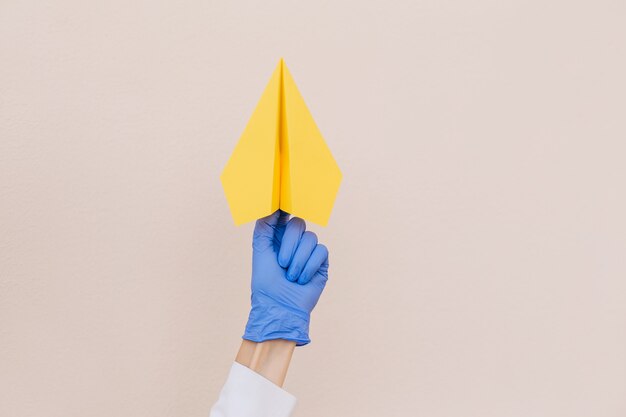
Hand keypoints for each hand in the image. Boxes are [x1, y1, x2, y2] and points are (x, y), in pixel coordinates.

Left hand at [243, 210, 329, 345]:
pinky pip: (321, 251)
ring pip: (310, 238)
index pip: (284, 215)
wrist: (279, 306)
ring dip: (298, 259)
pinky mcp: (321, 262)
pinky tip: (302, 279)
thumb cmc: (266, 282)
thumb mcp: (260, 249)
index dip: (285, 209)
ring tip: (291, 276)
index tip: (282, 207)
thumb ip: (264, 225)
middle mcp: (294, 242)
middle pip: (298, 224)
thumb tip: (272, 205)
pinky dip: (309, 266)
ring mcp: (309, 251)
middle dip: (289, 244)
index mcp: (278, 236)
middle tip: (282, 263)